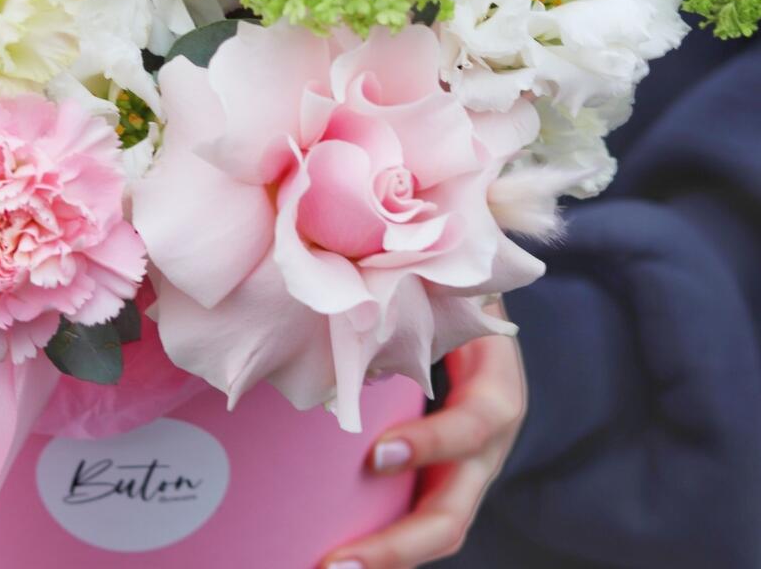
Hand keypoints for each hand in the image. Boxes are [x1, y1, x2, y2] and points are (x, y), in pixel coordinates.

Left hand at [321, 306, 526, 568]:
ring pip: (433, 530)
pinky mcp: (440, 477)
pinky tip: (330, 549)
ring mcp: (464, 470)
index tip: (376, 455)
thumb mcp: (449, 290)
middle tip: (336, 564)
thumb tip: (348, 286)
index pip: (473, 427)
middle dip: (397, 546)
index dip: (431, 444)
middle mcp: (486, 446)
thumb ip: (419, 295)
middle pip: (453, 513)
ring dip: (383, 557)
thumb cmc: (455, 295)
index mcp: (497, 392)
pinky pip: (413, 515)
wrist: (482, 312)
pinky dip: (378, 538)